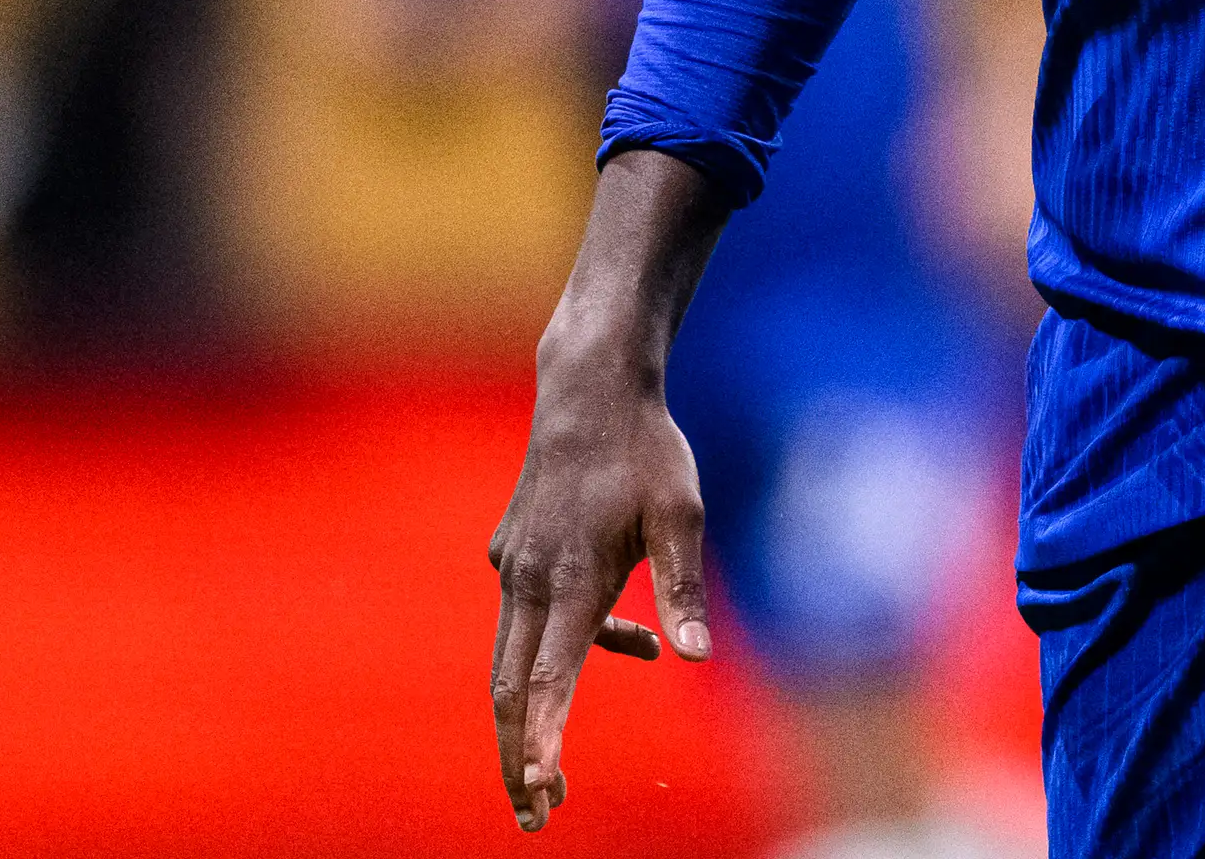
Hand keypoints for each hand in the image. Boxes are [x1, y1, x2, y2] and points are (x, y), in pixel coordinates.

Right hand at [487, 153, 736, 831]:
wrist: (590, 388)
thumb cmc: (646, 452)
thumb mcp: (683, 516)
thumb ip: (684, 590)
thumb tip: (694, 658)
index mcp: (571, 579)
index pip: (549, 678)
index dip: (542, 740)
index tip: (542, 790)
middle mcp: (528, 581)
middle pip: (510, 689)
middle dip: (518, 757)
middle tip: (536, 816)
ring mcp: (512, 568)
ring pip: (510, 662)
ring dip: (530, 718)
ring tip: (556, 774)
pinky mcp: (511, 555)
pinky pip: (529, 623)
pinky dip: (561, 652)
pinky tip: (631, 641)